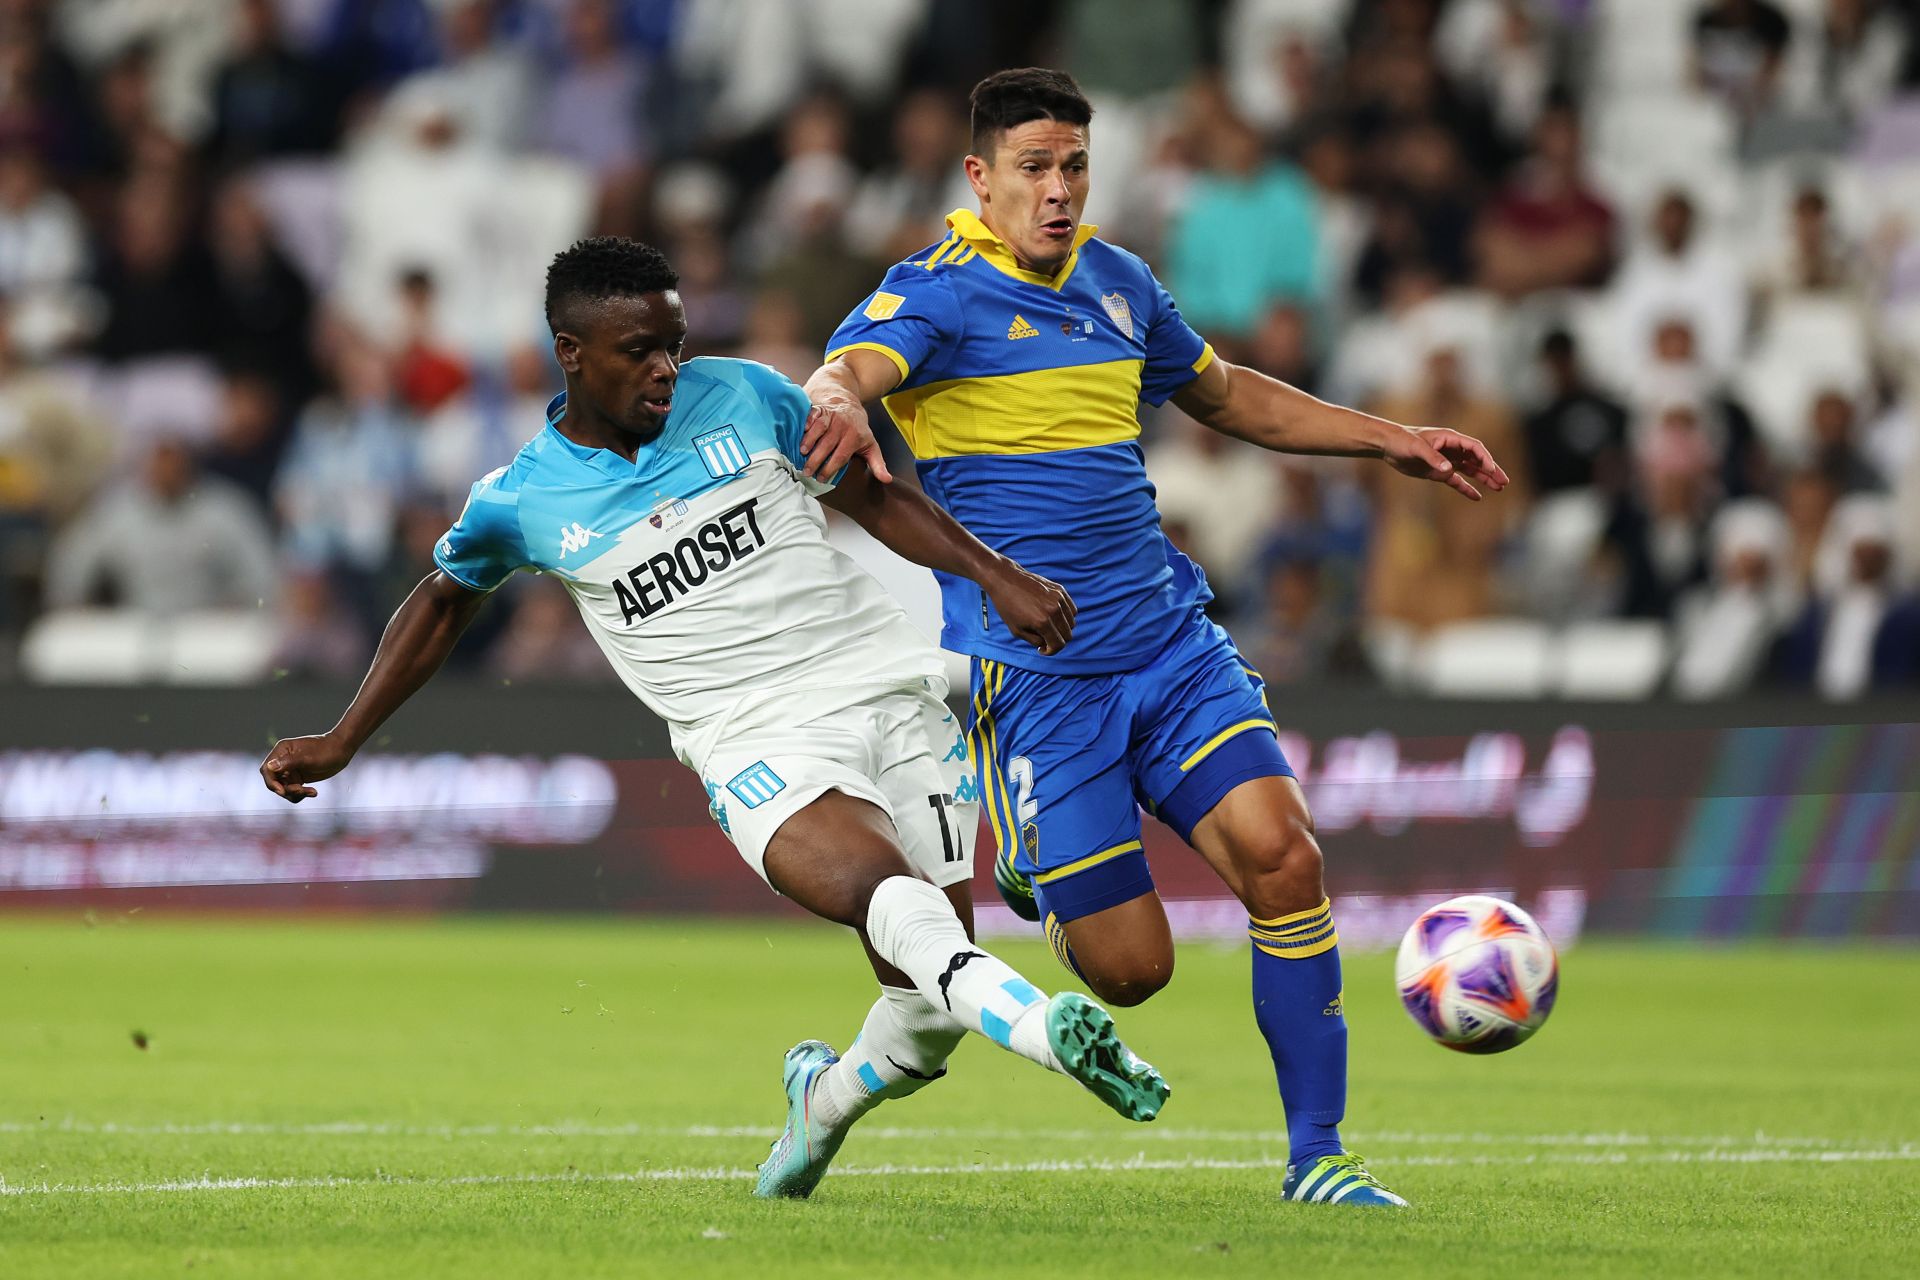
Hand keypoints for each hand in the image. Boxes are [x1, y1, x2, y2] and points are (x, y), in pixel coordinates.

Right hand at [260, 733, 353, 803]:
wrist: (341, 751)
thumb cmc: (326, 750)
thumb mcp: (308, 758)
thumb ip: (289, 762)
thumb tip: (269, 766)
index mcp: (281, 751)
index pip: (267, 769)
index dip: (271, 782)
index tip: (282, 791)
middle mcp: (283, 761)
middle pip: (274, 782)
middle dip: (286, 790)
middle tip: (301, 791)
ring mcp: (290, 770)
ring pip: (283, 789)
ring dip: (295, 794)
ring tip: (311, 792)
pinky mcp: (298, 778)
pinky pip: (293, 791)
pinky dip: (300, 794)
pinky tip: (313, 793)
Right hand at [799, 400, 892, 483]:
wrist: (848, 403)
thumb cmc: (858, 430)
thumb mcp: (871, 446)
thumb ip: (878, 464)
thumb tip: (887, 480)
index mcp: (855, 437)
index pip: (841, 456)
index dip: (830, 468)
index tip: (821, 479)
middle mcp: (843, 425)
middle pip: (827, 445)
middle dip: (815, 460)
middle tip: (806, 472)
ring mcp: (831, 416)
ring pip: (818, 429)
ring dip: (808, 441)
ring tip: (800, 454)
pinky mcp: (821, 409)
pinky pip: (811, 416)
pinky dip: (804, 424)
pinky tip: (798, 434)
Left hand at [985, 560, 1076, 655]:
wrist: (1005, 580)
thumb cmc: (1008, 607)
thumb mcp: (1017, 631)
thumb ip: (1035, 641)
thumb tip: (1048, 644)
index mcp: (1042, 622)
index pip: (1058, 644)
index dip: (1051, 651)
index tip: (1043, 650)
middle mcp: (1053, 610)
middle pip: (1067, 635)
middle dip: (1057, 641)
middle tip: (1045, 639)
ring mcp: (1058, 598)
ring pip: (1072, 623)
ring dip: (1062, 629)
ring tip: (1048, 626)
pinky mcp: (1060, 590)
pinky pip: (1072, 609)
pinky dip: (1066, 616)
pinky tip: (1053, 616)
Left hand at [1382, 425, 1510, 500]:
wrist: (1388, 445)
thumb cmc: (1402, 441)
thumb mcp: (1417, 448)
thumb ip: (1433, 458)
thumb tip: (1449, 470)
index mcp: (1450, 439)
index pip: (1474, 448)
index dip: (1484, 458)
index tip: (1491, 469)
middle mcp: (1452, 449)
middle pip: (1477, 460)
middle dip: (1491, 470)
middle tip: (1504, 482)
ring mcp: (1446, 461)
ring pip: (1470, 470)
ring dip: (1484, 478)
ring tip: (1498, 488)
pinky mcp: (1438, 472)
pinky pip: (1456, 480)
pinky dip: (1466, 488)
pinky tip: (1477, 497)